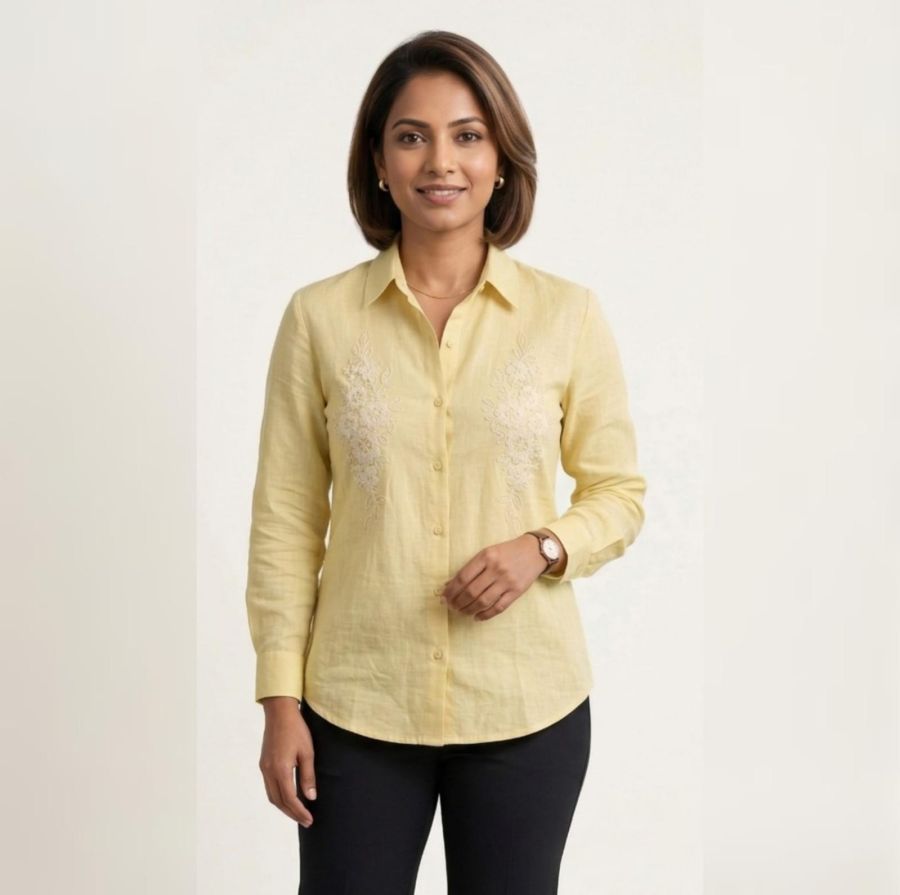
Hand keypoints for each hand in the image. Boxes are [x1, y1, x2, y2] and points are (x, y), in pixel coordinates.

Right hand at [258, 697, 316, 827]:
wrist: (279, 713)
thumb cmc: (296, 730)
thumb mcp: (307, 752)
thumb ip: (308, 776)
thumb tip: (310, 798)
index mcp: (280, 769)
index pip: (289, 798)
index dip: (299, 812)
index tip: (309, 820)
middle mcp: (269, 771)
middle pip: (278, 801)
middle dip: (291, 813)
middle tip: (305, 821)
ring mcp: (264, 767)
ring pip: (271, 795)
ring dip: (284, 807)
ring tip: (298, 812)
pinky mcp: (263, 763)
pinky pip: (269, 786)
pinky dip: (278, 796)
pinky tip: (288, 797)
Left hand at [440, 534, 547, 620]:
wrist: (534, 551)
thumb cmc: (506, 552)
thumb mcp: (487, 553)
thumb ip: (470, 568)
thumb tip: (448, 585)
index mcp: (486, 556)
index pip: (463, 577)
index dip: (451, 590)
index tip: (444, 597)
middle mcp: (496, 569)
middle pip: (471, 591)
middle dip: (458, 602)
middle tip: (451, 607)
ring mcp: (507, 581)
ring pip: (483, 601)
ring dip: (469, 610)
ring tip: (461, 612)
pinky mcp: (517, 592)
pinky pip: (499, 607)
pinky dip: (486, 615)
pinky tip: (477, 617)